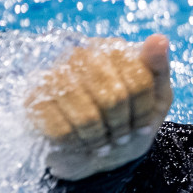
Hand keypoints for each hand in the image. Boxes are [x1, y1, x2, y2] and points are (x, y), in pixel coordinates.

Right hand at [26, 34, 173, 180]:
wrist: (96, 154)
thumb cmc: (129, 122)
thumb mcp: (156, 98)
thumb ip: (158, 69)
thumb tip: (159, 38)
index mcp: (111, 49)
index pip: (138, 75)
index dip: (144, 108)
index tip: (144, 124)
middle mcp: (78, 55)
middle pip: (114, 95)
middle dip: (123, 124)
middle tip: (122, 136)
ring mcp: (52, 77)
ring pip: (88, 115)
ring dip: (101, 137)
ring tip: (104, 142)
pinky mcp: (33, 102)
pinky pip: (62, 130)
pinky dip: (79, 144)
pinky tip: (82, 145)